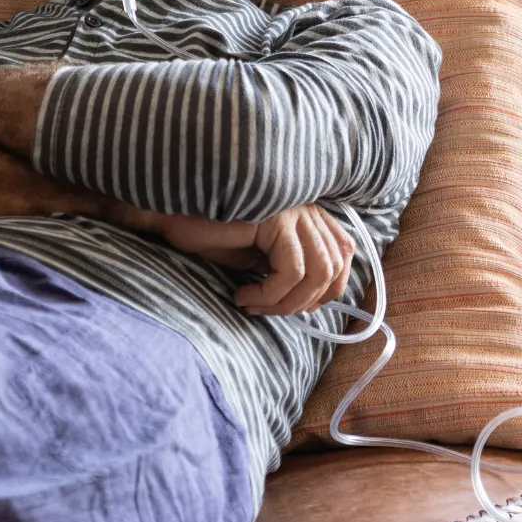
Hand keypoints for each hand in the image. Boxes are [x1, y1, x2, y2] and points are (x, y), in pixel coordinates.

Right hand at [132, 204, 354, 316]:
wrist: (177, 217)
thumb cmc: (213, 236)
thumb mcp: (261, 258)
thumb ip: (290, 272)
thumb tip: (313, 303)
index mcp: (309, 217)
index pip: (344, 255)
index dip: (327, 290)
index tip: (295, 307)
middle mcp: (308, 210)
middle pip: (332, 269)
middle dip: (301, 303)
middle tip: (265, 310)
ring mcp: (294, 211)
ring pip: (317, 273)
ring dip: (285, 302)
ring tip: (254, 305)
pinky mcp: (277, 219)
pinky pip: (291, 271)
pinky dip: (269, 294)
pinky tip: (243, 295)